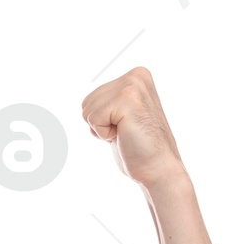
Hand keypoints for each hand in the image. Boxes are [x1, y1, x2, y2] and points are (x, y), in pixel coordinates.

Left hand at [80, 67, 185, 191]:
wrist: (158, 168)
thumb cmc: (139, 149)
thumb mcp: (122, 117)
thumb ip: (110, 103)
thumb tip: (85, 103)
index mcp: (136, 76)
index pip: (92, 97)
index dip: (102, 120)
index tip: (125, 127)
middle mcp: (136, 75)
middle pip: (87, 101)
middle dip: (100, 124)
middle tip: (125, 132)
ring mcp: (133, 85)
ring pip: (87, 110)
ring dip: (102, 129)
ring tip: (125, 133)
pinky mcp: (127, 99)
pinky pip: (93, 119)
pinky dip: (104, 134)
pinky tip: (124, 135)